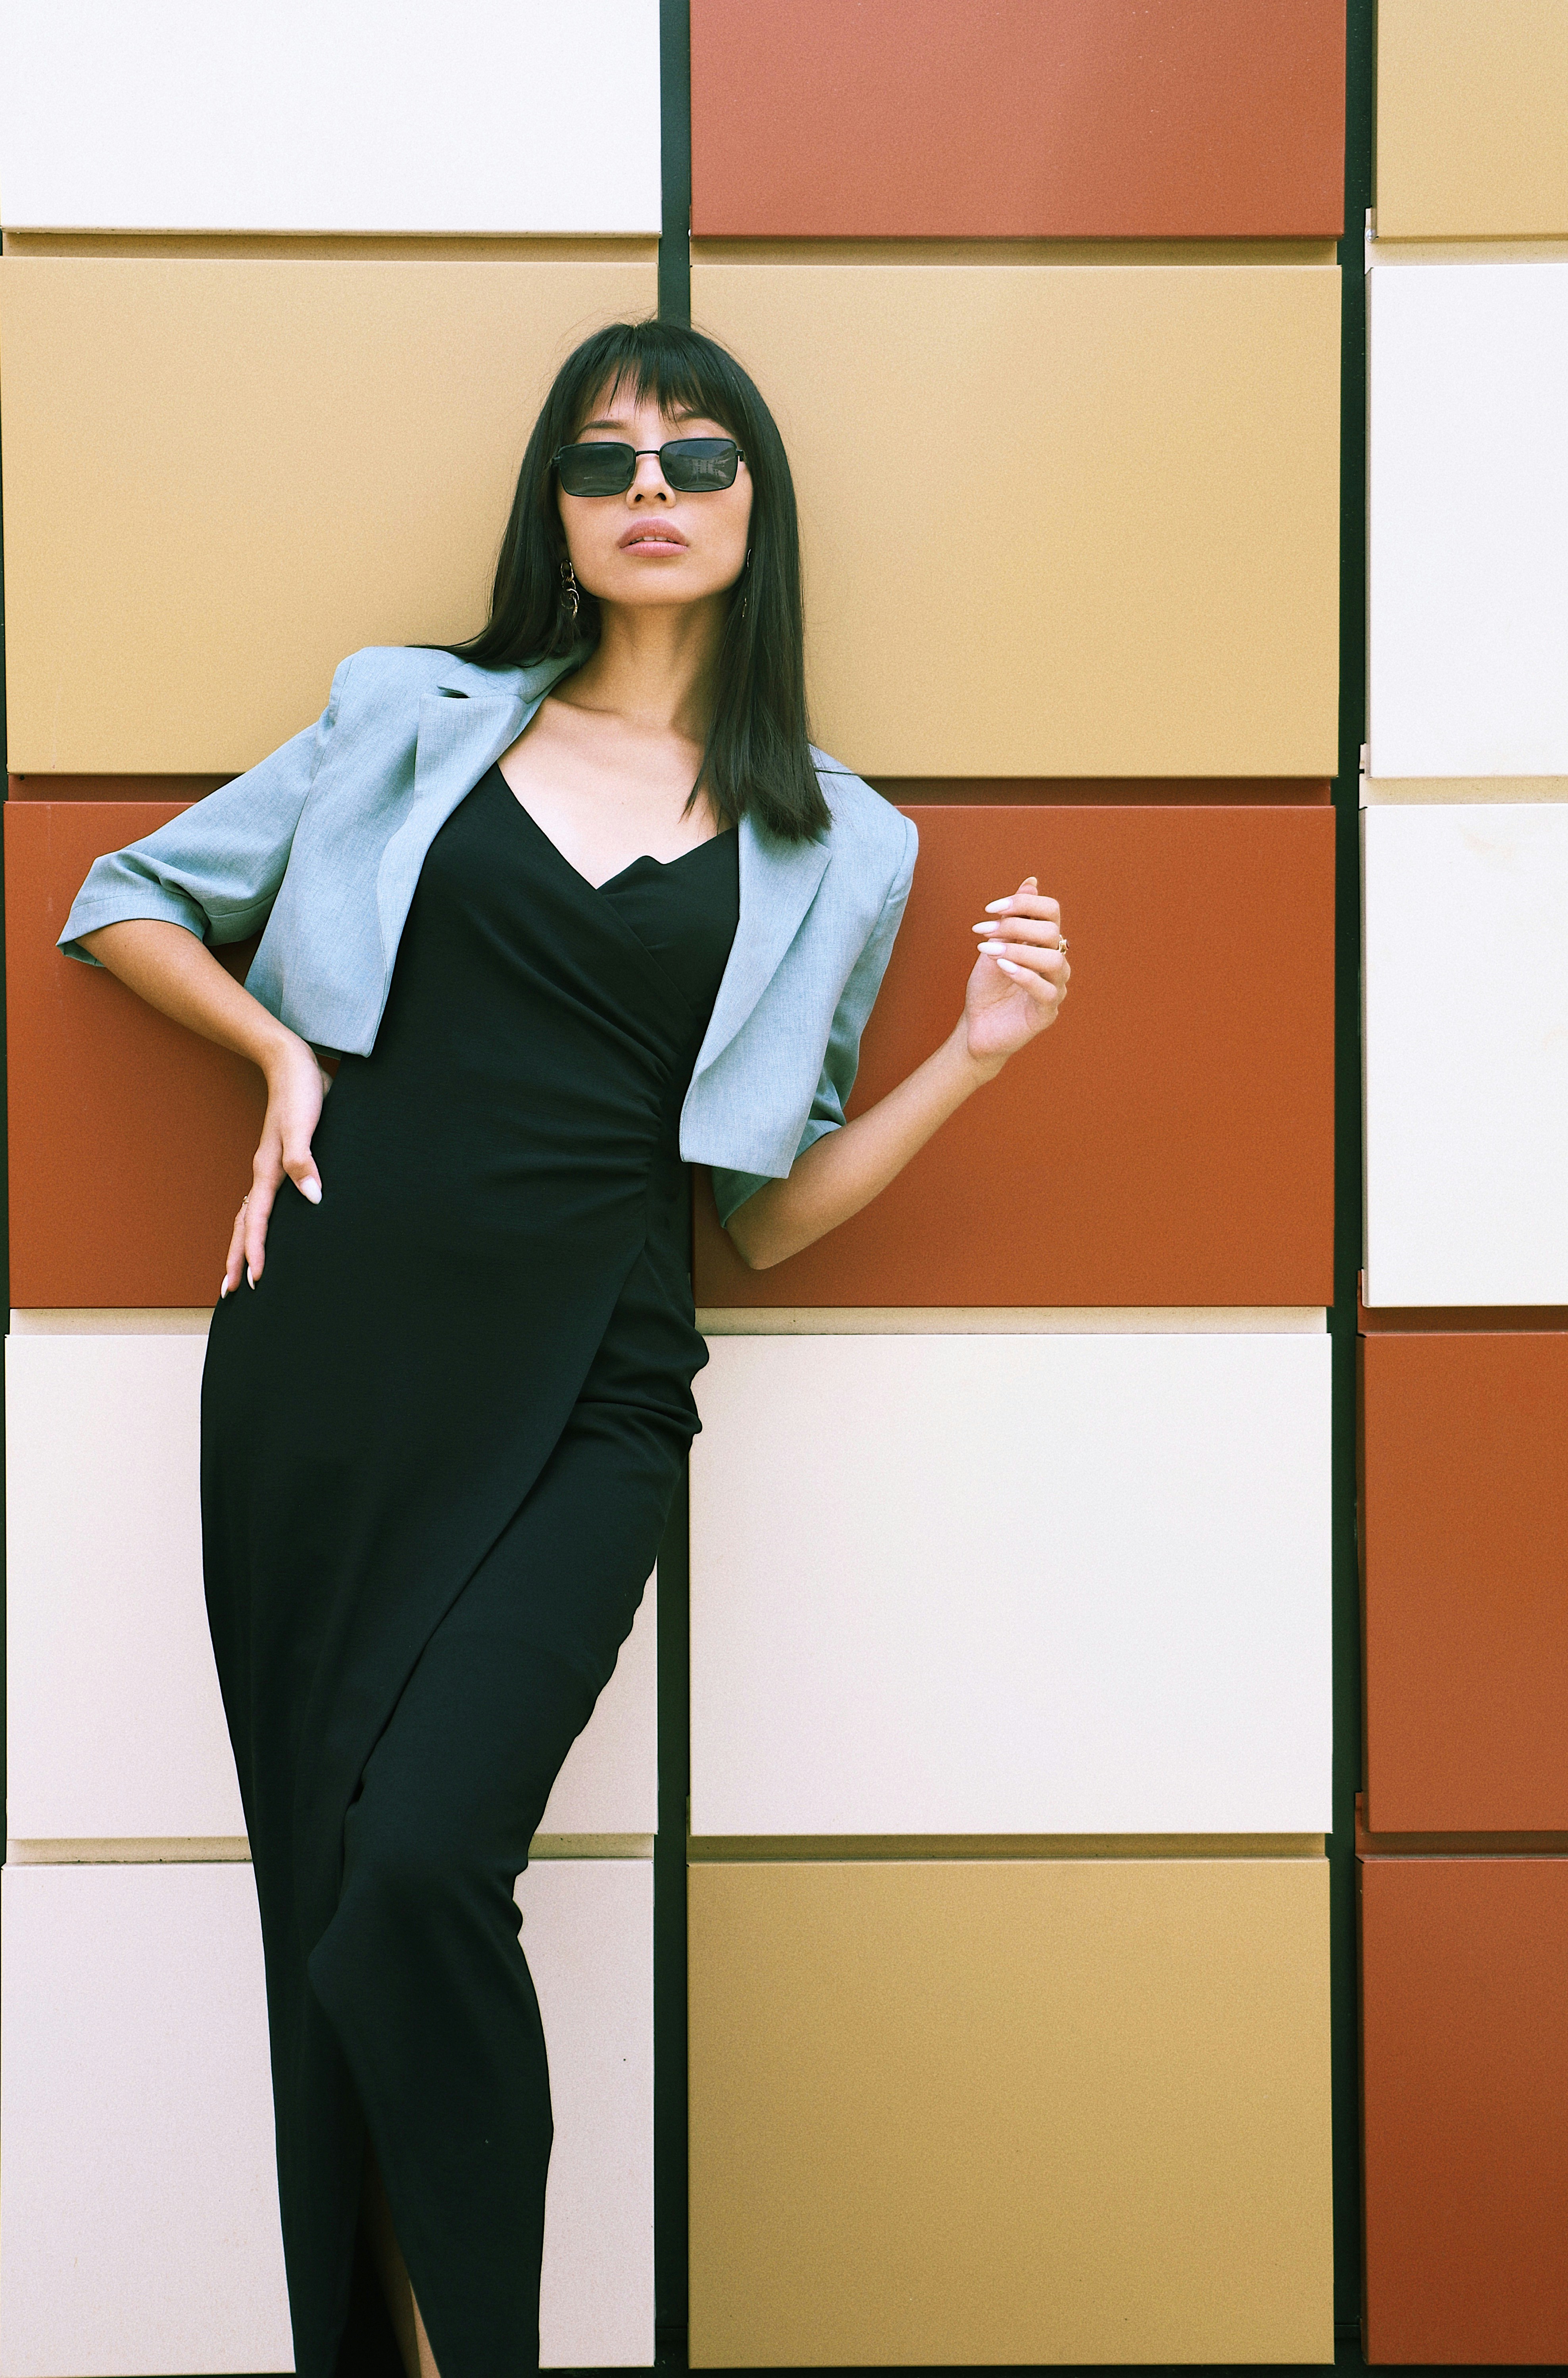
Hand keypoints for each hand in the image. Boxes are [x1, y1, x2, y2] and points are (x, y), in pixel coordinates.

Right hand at [220, 1035, 331, 1294]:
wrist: (292, 1063)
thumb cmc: (302, 1092)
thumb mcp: (305, 1125)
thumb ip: (305, 1160)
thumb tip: (312, 1198)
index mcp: (268, 1169)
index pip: (257, 1219)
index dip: (256, 1250)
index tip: (254, 1279)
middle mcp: (264, 1173)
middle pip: (244, 1224)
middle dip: (237, 1257)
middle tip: (231, 1291)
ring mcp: (269, 1168)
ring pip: (249, 1215)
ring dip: (244, 1243)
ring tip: (240, 1271)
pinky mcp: (279, 1160)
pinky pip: (262, 1201)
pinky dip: (257, 1223)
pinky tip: (263, 1231)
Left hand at [962, 876, 1070, 1069]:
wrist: (976, 1026)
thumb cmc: (988, 987)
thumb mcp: (994, 947)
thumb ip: (1012, 919)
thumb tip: (1031, 882)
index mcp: (1044, 944)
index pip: (1051, 912)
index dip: (1024, 904)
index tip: (991, 909)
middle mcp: (1055, 963)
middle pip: (1052, 933)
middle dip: (1016, 926)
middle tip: (985, 930)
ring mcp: (1055, 989)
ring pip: (1054, 961)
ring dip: (1019, 951)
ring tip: (991, 952)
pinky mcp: (1047, 1013)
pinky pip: (1046, 991)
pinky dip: (1024, 976)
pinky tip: (1003, 968)